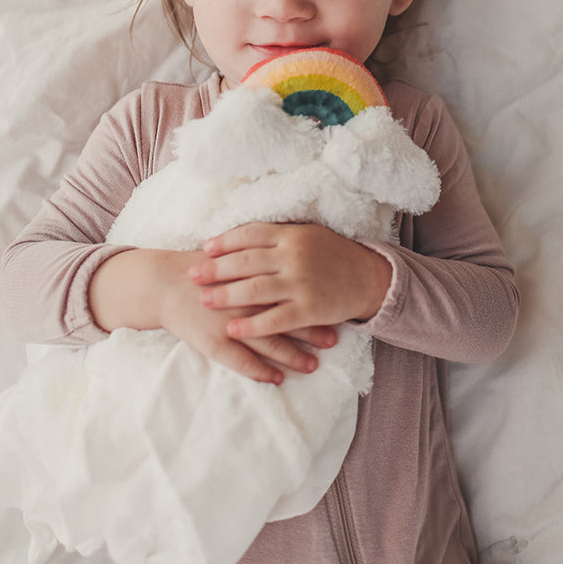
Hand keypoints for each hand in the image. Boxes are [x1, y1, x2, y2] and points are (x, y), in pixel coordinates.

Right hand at [90, 248, 336, 384]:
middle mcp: (244, 301)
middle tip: (333, 340)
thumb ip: (263, 260)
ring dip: (292, 356)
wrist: (165, 283)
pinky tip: (276, 379)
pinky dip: (259, 371)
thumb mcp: (234, 256)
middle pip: (285, 317)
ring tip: (313, 366)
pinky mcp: (212, 343)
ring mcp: (228, 323)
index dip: (313, 302)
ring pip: (267, 343)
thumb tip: (295, 262)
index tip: (335, 311)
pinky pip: (239, 362)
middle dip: (311, 331)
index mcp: (252, 277)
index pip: (290, 292)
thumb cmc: (205, 269)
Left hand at [189, 222, 392, 341]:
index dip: (225, 242)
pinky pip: (274, 319)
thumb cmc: (334, 254)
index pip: (250, 234)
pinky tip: (232, 329)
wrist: (369, 278)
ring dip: (226, 295)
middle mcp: (294, 256)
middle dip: (216, 269)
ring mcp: (302, 283)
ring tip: (205, 300)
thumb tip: (242, 237)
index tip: (205, 249)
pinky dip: (251, 324)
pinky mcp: (310, 309)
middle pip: (246, 261)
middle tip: (192, 276)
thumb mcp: (308, 235)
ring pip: (255, 289)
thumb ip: (278, 236)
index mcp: (292, 235)